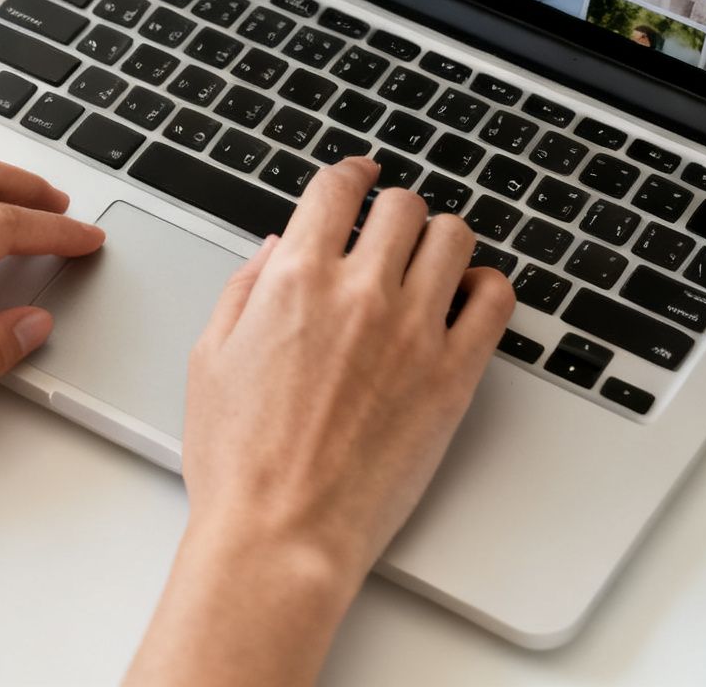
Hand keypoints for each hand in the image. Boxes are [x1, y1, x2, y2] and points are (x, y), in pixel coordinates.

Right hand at [129, 161, 511, 682]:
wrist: (283, 532)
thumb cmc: (239, 462)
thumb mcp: (210, 359)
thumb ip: (244, 290)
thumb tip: (274, 249)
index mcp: (295, 281)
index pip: (337, 188)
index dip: (350, 174)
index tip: (359, 177)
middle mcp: (360, 294)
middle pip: (401, 206)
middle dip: (391, 210)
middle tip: (389, 230)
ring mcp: (414, 331)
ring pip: (453, 238)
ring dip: (439, 240)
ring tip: (429, 261)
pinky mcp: (453, 375)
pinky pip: (495, 299)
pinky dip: (485, 286)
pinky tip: (466, 298)